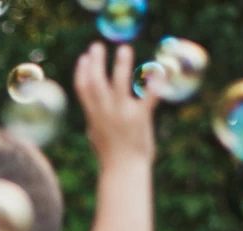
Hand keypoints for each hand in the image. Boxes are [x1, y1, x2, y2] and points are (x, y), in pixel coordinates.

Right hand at [73, 43, 159, 166]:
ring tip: (124, 49)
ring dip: (120, 65)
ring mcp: (122, 114)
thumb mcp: (96, 137)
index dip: (82, 71)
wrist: (123, 172)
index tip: (84, 57)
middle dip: (95, 62)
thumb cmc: (111, 157)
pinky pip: (148, 98)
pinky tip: (161, 70)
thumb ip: (95, 122)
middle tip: (97, 46)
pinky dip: (155, 84)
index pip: (82, 88)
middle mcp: (105, 112)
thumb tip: (92, 118)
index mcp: (93, 116)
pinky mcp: (140, 118)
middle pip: (96, 81)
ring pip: (118, 84)